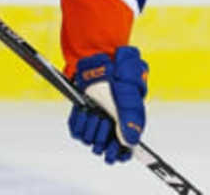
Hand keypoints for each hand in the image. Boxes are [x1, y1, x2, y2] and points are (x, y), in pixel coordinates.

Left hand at [68, 46, 147, 163]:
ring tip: (95, 113)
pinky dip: (79, 123)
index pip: (123, 152)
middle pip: (104, 148)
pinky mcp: (81, 113)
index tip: (112, 154)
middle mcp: (111, 124)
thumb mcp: (131, 89)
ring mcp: (96, 118)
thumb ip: (133, 115)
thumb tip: (130, 141)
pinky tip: (84, 111)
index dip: (117, 155)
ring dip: (91, 129)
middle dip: (103, 138)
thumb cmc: (120, 70)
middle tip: (103, 120)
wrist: (99, 55)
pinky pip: (76, 130)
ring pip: (90, 140)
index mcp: (128, 123)